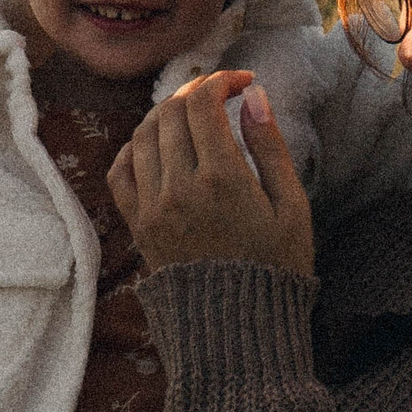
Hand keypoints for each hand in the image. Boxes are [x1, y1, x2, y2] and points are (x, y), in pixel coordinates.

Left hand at [111, 72, 314, 276]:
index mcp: (222, 178)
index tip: (241, 82)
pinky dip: (132, 148)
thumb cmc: (277, 267)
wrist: (239, 330)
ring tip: (190, 115)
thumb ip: (270, 147)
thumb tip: (253, 96)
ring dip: (165, 114)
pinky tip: (155, 144)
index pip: (204, 104)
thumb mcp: (292, 207)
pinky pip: (120, 172)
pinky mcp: (137, 225)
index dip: (221, 81)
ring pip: (143, 135)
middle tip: (218, 94)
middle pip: (171, 113)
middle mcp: (179, 187)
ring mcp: (152, 206)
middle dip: (195, 92)